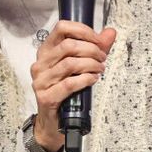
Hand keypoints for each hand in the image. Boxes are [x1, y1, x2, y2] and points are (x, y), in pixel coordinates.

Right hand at [29, 21, 117, 151]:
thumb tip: (110, 33)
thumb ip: (95, 47)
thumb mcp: (81, 65)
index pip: (61, 28)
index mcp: (46, 51)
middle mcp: (40, 63)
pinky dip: (86, 79)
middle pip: (68, 45)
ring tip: (100, 69)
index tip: (98, 40)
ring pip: (70, 63)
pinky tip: (93, 79)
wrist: (53, 122)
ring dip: (91, 65)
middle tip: (102, 58)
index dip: (83, 30)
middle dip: (91, 50)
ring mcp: (41, 81)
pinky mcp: (46, 97)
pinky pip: (69, 83)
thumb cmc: (65, 91)